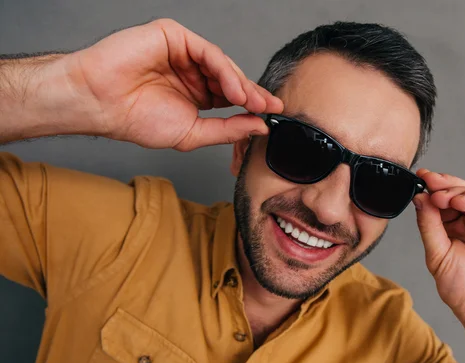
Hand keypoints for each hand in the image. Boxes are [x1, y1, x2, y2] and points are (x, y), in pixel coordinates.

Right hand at [61, 18, 282, 149]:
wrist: (102, 103)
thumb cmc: (137, 119)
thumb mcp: (192, 132)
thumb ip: (226, 129)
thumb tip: (258, 127)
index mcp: (195, 93)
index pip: (230, 95)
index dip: (251, 105)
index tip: (271, 115)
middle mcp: (192, 71)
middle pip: (231, 79)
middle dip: (252, 94)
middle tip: (269, 108)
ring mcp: (183, 52)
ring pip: (222, 64)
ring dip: (241, 84)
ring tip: (252, 103)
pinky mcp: (174, 36)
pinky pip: (207, 52)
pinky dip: (224, 70)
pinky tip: (234, 89)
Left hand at [412, 170, 464, 332]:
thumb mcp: (437, 256)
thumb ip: (429, 226)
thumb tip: (419, 198)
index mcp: (453, 232)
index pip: (442, 204)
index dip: (431, 190)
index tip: (417, 179)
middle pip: (458, 194)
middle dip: (442, 185)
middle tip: (428, 180)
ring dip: (456, 190)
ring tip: (441, 196)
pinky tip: (459, 202)